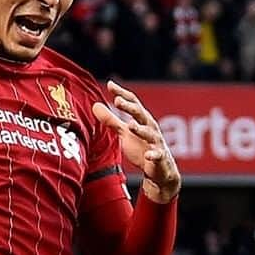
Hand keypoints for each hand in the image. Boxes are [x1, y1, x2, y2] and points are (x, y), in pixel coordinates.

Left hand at [93, 81, 179, 203]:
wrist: (158, 170)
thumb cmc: (141, 147)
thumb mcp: (124, 133)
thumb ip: (111, 120)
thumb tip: (95, 105)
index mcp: (141, 119)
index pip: (132, 102)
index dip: (122, 93)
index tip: (110, 84)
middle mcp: (150, 127)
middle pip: (140, 114)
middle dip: (130, 107)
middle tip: (117, 100)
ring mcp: (156, 142)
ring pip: (149, 133)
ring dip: (140, 129)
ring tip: (130, 126)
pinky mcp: (160, 157)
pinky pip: (157, 155)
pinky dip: (154, 155)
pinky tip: (148, 155)